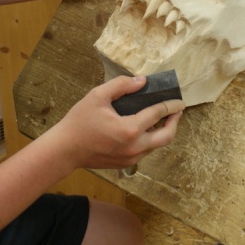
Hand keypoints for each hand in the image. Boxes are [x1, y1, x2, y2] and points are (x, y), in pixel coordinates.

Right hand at [49, 75, 183, 169]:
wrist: (65, 150)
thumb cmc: (79, 122)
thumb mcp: (97, 96)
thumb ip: (121, 85)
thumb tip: (142, 81)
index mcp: (130, 129)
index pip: (158, 114)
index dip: (170, 105)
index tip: (179, 100)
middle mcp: (135, 146)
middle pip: (167, 136)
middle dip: (175, 122)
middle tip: (177, 111)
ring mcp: (131, 158)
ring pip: (157, 145)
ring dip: (163, 131)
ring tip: (162, 118)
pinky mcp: (126, 163)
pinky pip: (146, 151)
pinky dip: (151, 139)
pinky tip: (145, 128)